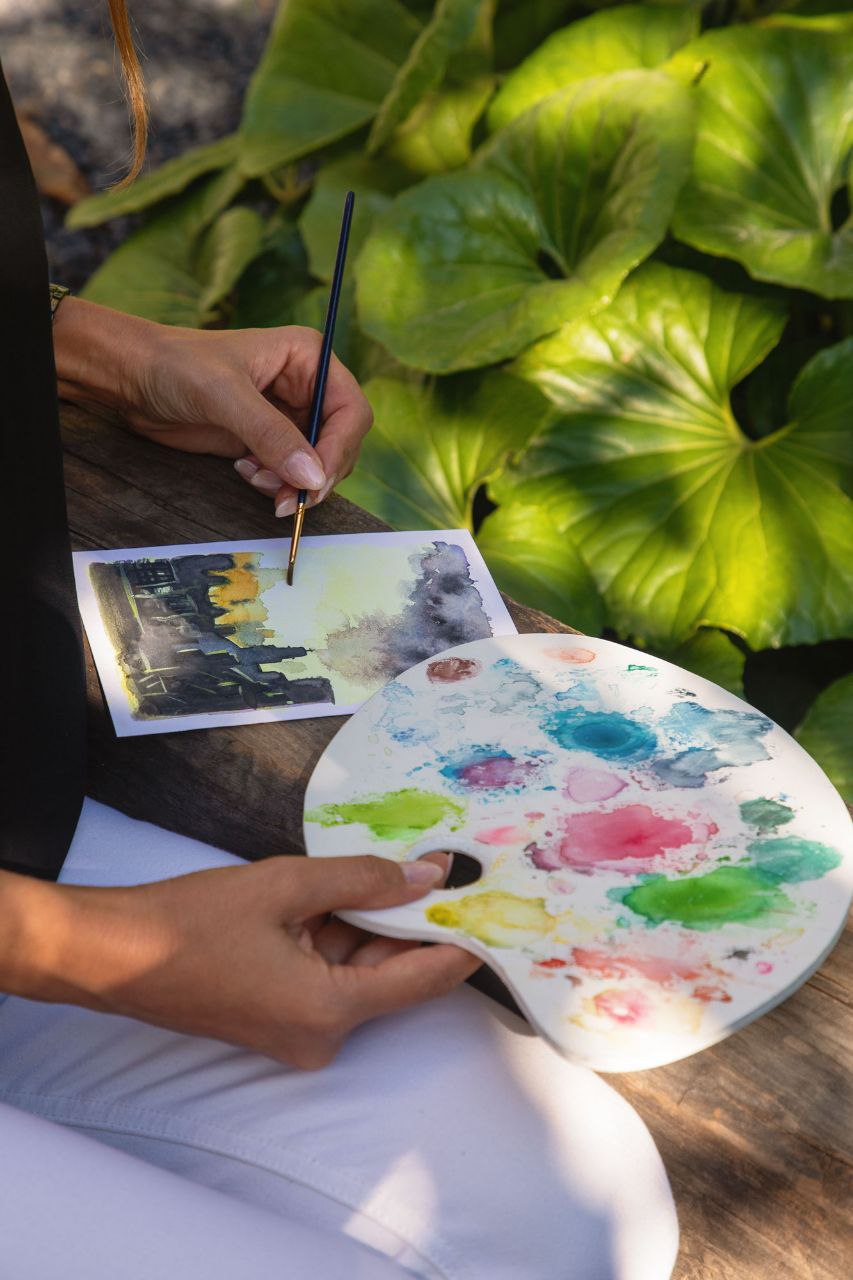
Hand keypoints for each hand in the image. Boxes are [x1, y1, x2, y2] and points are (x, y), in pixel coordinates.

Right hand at [37, 854, 479, 1068]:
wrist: (113, 955)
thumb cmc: (191, 921)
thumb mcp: (285, 887)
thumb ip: (363, 879)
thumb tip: (427, 874)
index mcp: (329, 1012)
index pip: (423, 979)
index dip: (464, 941)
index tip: (496, 905)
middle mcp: (322, 1036)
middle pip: (392, 974)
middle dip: (418, 920)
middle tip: (450, 866)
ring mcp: (299, 1032)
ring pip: (361, 971)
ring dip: (375, 923)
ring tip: (403, 864)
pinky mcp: (280, 1018)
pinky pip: (330, 975)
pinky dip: (342, 936)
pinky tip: (351, 889)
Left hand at [53, 299, 372, 517]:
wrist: (132, 379)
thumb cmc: (175, 366)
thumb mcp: (224, 395)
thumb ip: (271, 435)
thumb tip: (312, 478)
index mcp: (308, 358)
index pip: (350, 411)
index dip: (339, 449)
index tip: (315, 483)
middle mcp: (306, 386)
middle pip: (339, 443)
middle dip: (315, 474)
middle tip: (286, 497)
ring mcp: (287, 417)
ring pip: (316, 464)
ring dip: (292, 483)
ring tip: (255, 480)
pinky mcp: (267, 441)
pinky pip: (289, 474)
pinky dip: (275, 484)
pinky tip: (244, 472)